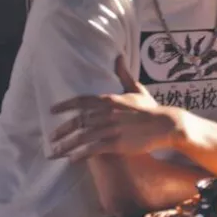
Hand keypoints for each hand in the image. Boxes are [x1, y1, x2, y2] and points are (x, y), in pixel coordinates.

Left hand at [49, 56, 181, 160]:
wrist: (165, 125)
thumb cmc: (151, 109)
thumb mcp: (137, 90)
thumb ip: (124, 75)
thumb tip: (119, 57)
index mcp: (110, 100)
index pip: (82, 101)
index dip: (65, 106)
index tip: (52, 111)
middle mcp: (107, 113)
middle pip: (78, 121)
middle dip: (62, 130)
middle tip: (51, 138)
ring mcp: (111, 128)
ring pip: (82, 137)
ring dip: (66, 145)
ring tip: (55, 153)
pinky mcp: (117, 143)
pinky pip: (93, 149)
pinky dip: (81, 154)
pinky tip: (72, 160)